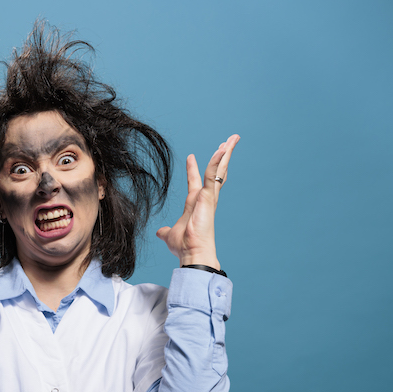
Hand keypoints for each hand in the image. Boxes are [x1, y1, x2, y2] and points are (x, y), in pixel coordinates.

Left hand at [156, 134, 239, 270]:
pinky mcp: (209, 196)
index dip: (193, 169)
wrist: (192, 253)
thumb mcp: (170, 234)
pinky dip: (218, 161)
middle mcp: (205, 198)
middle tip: (229, 141)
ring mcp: (209, 197)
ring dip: (226, 153)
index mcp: (196, 204)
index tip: (191, 156)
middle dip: (222, 157)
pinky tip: (222, 148)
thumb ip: (165, 231)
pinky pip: (214, 174)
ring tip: (233, 138)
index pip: (196, 182)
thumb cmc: (184, 247)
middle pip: (216, 172)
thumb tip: (159, 232)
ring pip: (219, 169)